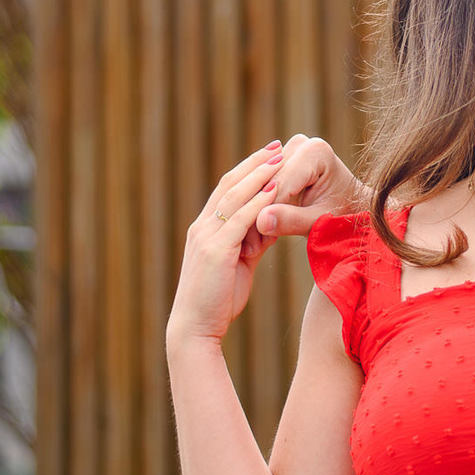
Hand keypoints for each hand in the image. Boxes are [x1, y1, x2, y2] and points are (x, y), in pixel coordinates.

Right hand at [167, 142, 285, 345]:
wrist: (195, 329)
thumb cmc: (217, 300)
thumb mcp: (237, 265)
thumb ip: (250, 243)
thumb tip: (270, 227)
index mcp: (204, 229)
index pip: (226, 189)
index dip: (248, 170)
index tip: (269, 155)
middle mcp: (202, 227)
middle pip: (229, 184)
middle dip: (255, 163)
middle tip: (277, 145)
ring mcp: (207, 237)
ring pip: (234, 197)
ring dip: (259, 175)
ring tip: (280, 159)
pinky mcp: (216, 250)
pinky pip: (240, 219)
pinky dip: (258, 202)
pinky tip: (275, 189)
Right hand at [256, 135, 362, 239]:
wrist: (354, 206)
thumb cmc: (343, 215)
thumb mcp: (320, 222)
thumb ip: (292, 220)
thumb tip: (261, 220)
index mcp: (315, 152)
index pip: (279, 185)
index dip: (264, 216)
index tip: (255, 245)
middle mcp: (300, 143)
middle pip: (267, 183)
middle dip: (258, 215)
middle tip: (249, 249)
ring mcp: (290, 149)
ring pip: (260, 185)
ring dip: (255, 214)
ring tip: (253, 245)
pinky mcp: (282, 159)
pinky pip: (262, 186)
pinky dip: (259, 208)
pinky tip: (257, 233)